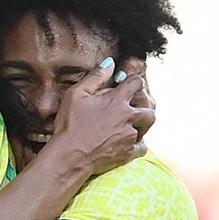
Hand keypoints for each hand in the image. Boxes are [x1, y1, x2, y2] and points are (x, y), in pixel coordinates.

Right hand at [19, 59, 151, 173]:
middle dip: (143, 106)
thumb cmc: (70, 124)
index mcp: (116, 100)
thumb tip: (110, 63)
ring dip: (142, 125)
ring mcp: (130, 136)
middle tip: (133, 109)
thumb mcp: (75, 95)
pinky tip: (127, 142)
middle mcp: (128, 116)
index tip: (128, 86)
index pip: (136, 83)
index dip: (133, 82)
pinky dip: (137, 145)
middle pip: (149, 108)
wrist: (69, 156)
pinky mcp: (128, 152)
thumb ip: (95, 77)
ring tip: (130, 125)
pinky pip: (143, 147)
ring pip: (147, 127)